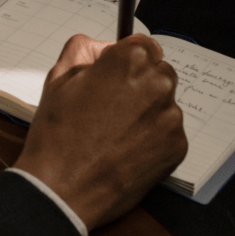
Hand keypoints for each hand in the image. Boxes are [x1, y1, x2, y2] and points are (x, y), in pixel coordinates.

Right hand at [13, 34, 187, 229]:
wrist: (62, 190)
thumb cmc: (57, 137)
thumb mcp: (58, 79)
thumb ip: (83, 49)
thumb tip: (102, 46)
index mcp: (129, 61)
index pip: (144, 45)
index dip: (127, 61)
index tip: (117, 75)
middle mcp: (156, 83)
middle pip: (158, 72)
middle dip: (139, 85)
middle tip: (110, 108)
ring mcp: (170, 116)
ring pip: (163, 104)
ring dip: (146, 112)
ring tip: (114, 134)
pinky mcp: (177, 146)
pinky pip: (168, 133)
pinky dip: (152, 139)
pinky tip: (125, 150)